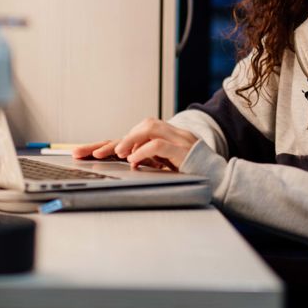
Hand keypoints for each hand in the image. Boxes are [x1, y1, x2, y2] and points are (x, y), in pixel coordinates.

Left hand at [71, 118, 198, 170]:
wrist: (224, 180)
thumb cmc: (195, 176)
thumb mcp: (167, 170)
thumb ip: (150, 163)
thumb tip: (127, 163)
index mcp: (165, 140)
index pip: (132, 137)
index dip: (107, 144)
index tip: (82, 153)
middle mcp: (171, 135)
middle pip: (138, 128)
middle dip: (110, 142)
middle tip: (86, 154)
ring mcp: (179, 139)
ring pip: (150, 127)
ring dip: (129, 139)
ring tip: (115, 153)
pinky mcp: (186, 150)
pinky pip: (161, 144)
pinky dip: (144, 150)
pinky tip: (133, 160)